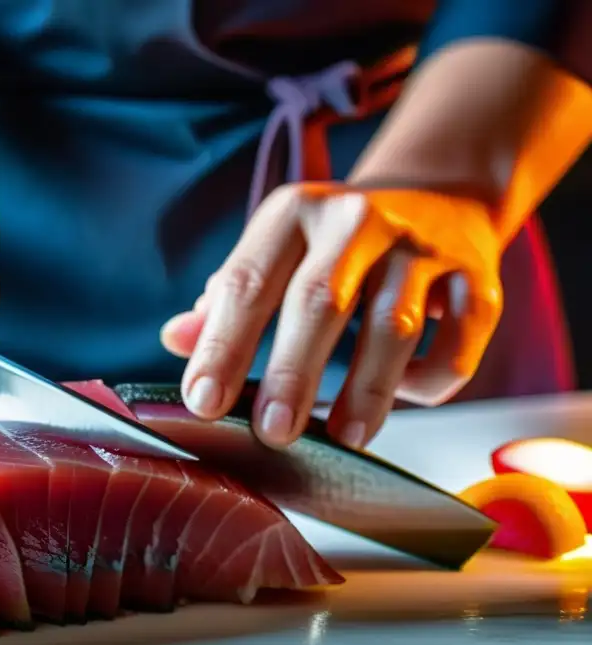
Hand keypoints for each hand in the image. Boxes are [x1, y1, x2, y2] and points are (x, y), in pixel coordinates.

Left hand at [160, 182, 502, 449]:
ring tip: (344, 438)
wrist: (438, 197)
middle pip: (318, 302)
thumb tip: (176, 340)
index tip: (202, 402)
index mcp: (292, 214)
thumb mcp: (274, 253)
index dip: (222, 346)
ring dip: (368, 390)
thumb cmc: (332, 245)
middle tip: (272, 433)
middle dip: (291, 373)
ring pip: (395, 325)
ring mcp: (421, 246)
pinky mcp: (477, 275)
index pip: (246, 283)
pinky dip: (430, 379)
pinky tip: (404, 396)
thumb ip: (226, 300)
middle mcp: (355, 220)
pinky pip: (459, 339)